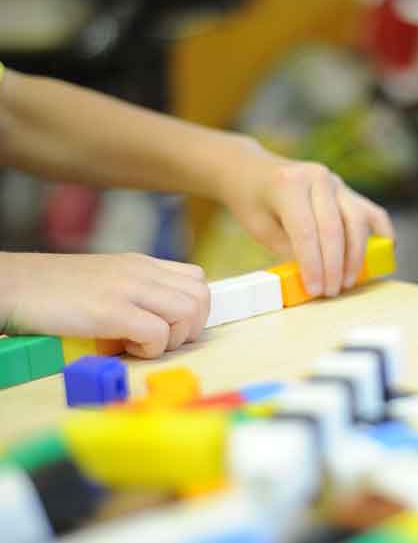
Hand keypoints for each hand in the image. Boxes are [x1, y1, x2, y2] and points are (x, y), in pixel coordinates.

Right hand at [0, 252, 209, 358]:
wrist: (12, 284)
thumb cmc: (53, 290)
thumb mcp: (107, 279)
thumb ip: (137, 290)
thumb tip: (164, 318)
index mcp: (142, 264)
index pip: (197, 279)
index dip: (194, 310)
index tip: (172, 327)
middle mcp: (141, 271)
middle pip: (201, 296)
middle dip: (191, 327)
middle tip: (162, 341)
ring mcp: (127, 288)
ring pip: (188, 311)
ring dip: (174, 338)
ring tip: (144, 345)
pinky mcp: (110, 311)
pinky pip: (158, 333)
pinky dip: (151, 350)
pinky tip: (127, 349)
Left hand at [217, 139, 394, 297]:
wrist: (253, 171)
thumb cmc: (254, 203)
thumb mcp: (261, 229)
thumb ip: (290, 250)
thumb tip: (317, 278)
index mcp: (289, 184)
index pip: (306, 231)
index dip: (313, 265)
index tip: (314, 290)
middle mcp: (317, 178)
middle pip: (334, 228)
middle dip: (334, 266)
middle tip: (331, 291)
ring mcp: (336, 182)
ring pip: (357, 220)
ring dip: (356, 255)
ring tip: (348, 281)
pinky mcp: (348, 190)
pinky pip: (371, 212)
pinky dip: (382, 231)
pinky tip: (386, 250)